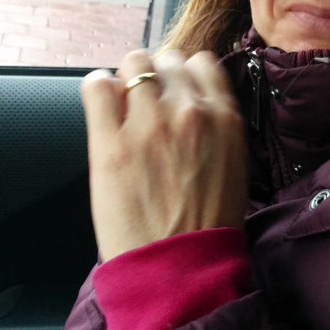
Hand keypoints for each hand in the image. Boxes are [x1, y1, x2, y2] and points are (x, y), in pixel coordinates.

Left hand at [81, 49, 247, 261]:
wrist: (181, 270)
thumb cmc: (208, 227)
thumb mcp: (232, 166)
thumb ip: (215, 127)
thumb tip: (191, 102)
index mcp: (224, 118)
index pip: (201, 63)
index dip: (183, 74)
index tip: (174, 88)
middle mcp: (188, 112)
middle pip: (165, 59)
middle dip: (155, 76)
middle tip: (145, 102)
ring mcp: (148, 124)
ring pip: (132, 64)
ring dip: (127, 79)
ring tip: (122, 104)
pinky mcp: (110, 143)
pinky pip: (97, 87)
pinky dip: (97, 88)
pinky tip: (101, 104)